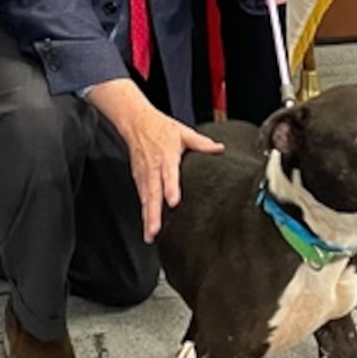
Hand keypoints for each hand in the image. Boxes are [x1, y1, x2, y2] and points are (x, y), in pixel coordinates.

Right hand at [86, 79, 222, 241]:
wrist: (136, 122)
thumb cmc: (161, 128)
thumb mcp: (183, 132)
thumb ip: (202, 143)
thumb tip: (219, 148)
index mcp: (166, 156)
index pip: (168, 174)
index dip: (170, 188)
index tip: (173, 201)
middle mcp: (154, 167)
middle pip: (152, 193)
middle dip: (153, 213)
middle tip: (155, 230)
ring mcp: (144, 174)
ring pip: (145, 198)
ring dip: (147, 217)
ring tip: (150, 235)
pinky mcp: (138, 178)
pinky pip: (141, 197)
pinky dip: (144, 212)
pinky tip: (147, 225)